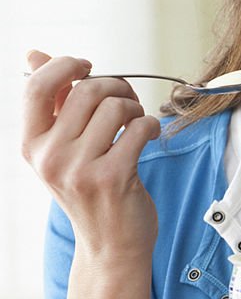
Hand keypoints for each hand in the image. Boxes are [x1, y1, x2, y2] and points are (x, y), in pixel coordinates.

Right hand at [22, 50, 161, 257]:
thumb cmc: (89, 190)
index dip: (66, 65)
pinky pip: (139, 127)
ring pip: (115, 107)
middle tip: (127, 102)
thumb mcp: (61, 148)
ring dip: (135, 108)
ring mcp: (79, 170)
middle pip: (87, 90)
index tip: (88, 68)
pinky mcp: (112, 178)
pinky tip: (150, 135)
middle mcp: (49, 157)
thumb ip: (53, 101)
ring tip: (137, 122)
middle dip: (116, 87)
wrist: (110, 246)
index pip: (37, 86)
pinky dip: (151, 125)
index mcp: (31, 145)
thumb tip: (34, 53)